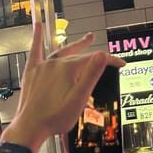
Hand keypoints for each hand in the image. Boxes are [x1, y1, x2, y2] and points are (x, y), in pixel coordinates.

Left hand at [2, 23, 124, 152]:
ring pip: (61, 52)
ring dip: (73, 45)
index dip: (110, 61)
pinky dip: (37, 37)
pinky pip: (35, 51)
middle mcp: (54, 64)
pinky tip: (38, 25)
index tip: (121, 65)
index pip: (94, 60)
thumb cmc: (56, 117)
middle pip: (77, 54)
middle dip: (91, 49)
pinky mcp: (31, 73)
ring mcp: (42, 67)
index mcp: (68, 69)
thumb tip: (101, 54)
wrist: (31, 127)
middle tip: (99, 41)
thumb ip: (90, 76)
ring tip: (84, 39)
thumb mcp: (79, 99)